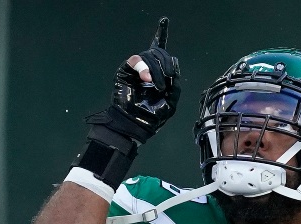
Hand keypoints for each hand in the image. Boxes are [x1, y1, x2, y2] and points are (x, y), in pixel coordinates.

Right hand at [74, 18, 180, 188]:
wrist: (135, 125)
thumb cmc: (152, 117)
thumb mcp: (171, 102)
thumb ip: (175, 84)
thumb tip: (174, 64)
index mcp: (159, 75)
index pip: (161, 53)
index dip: (161, 35)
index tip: (164, 21)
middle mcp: (148, 69)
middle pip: (159, 53)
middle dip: (167, 64)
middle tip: (170, 78)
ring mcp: (136, 69)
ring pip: (150, 56)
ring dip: (157, 70)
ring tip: (156, 85)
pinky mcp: (125, 71)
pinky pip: (136, 59)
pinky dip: (144, 68)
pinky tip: (147, 80)